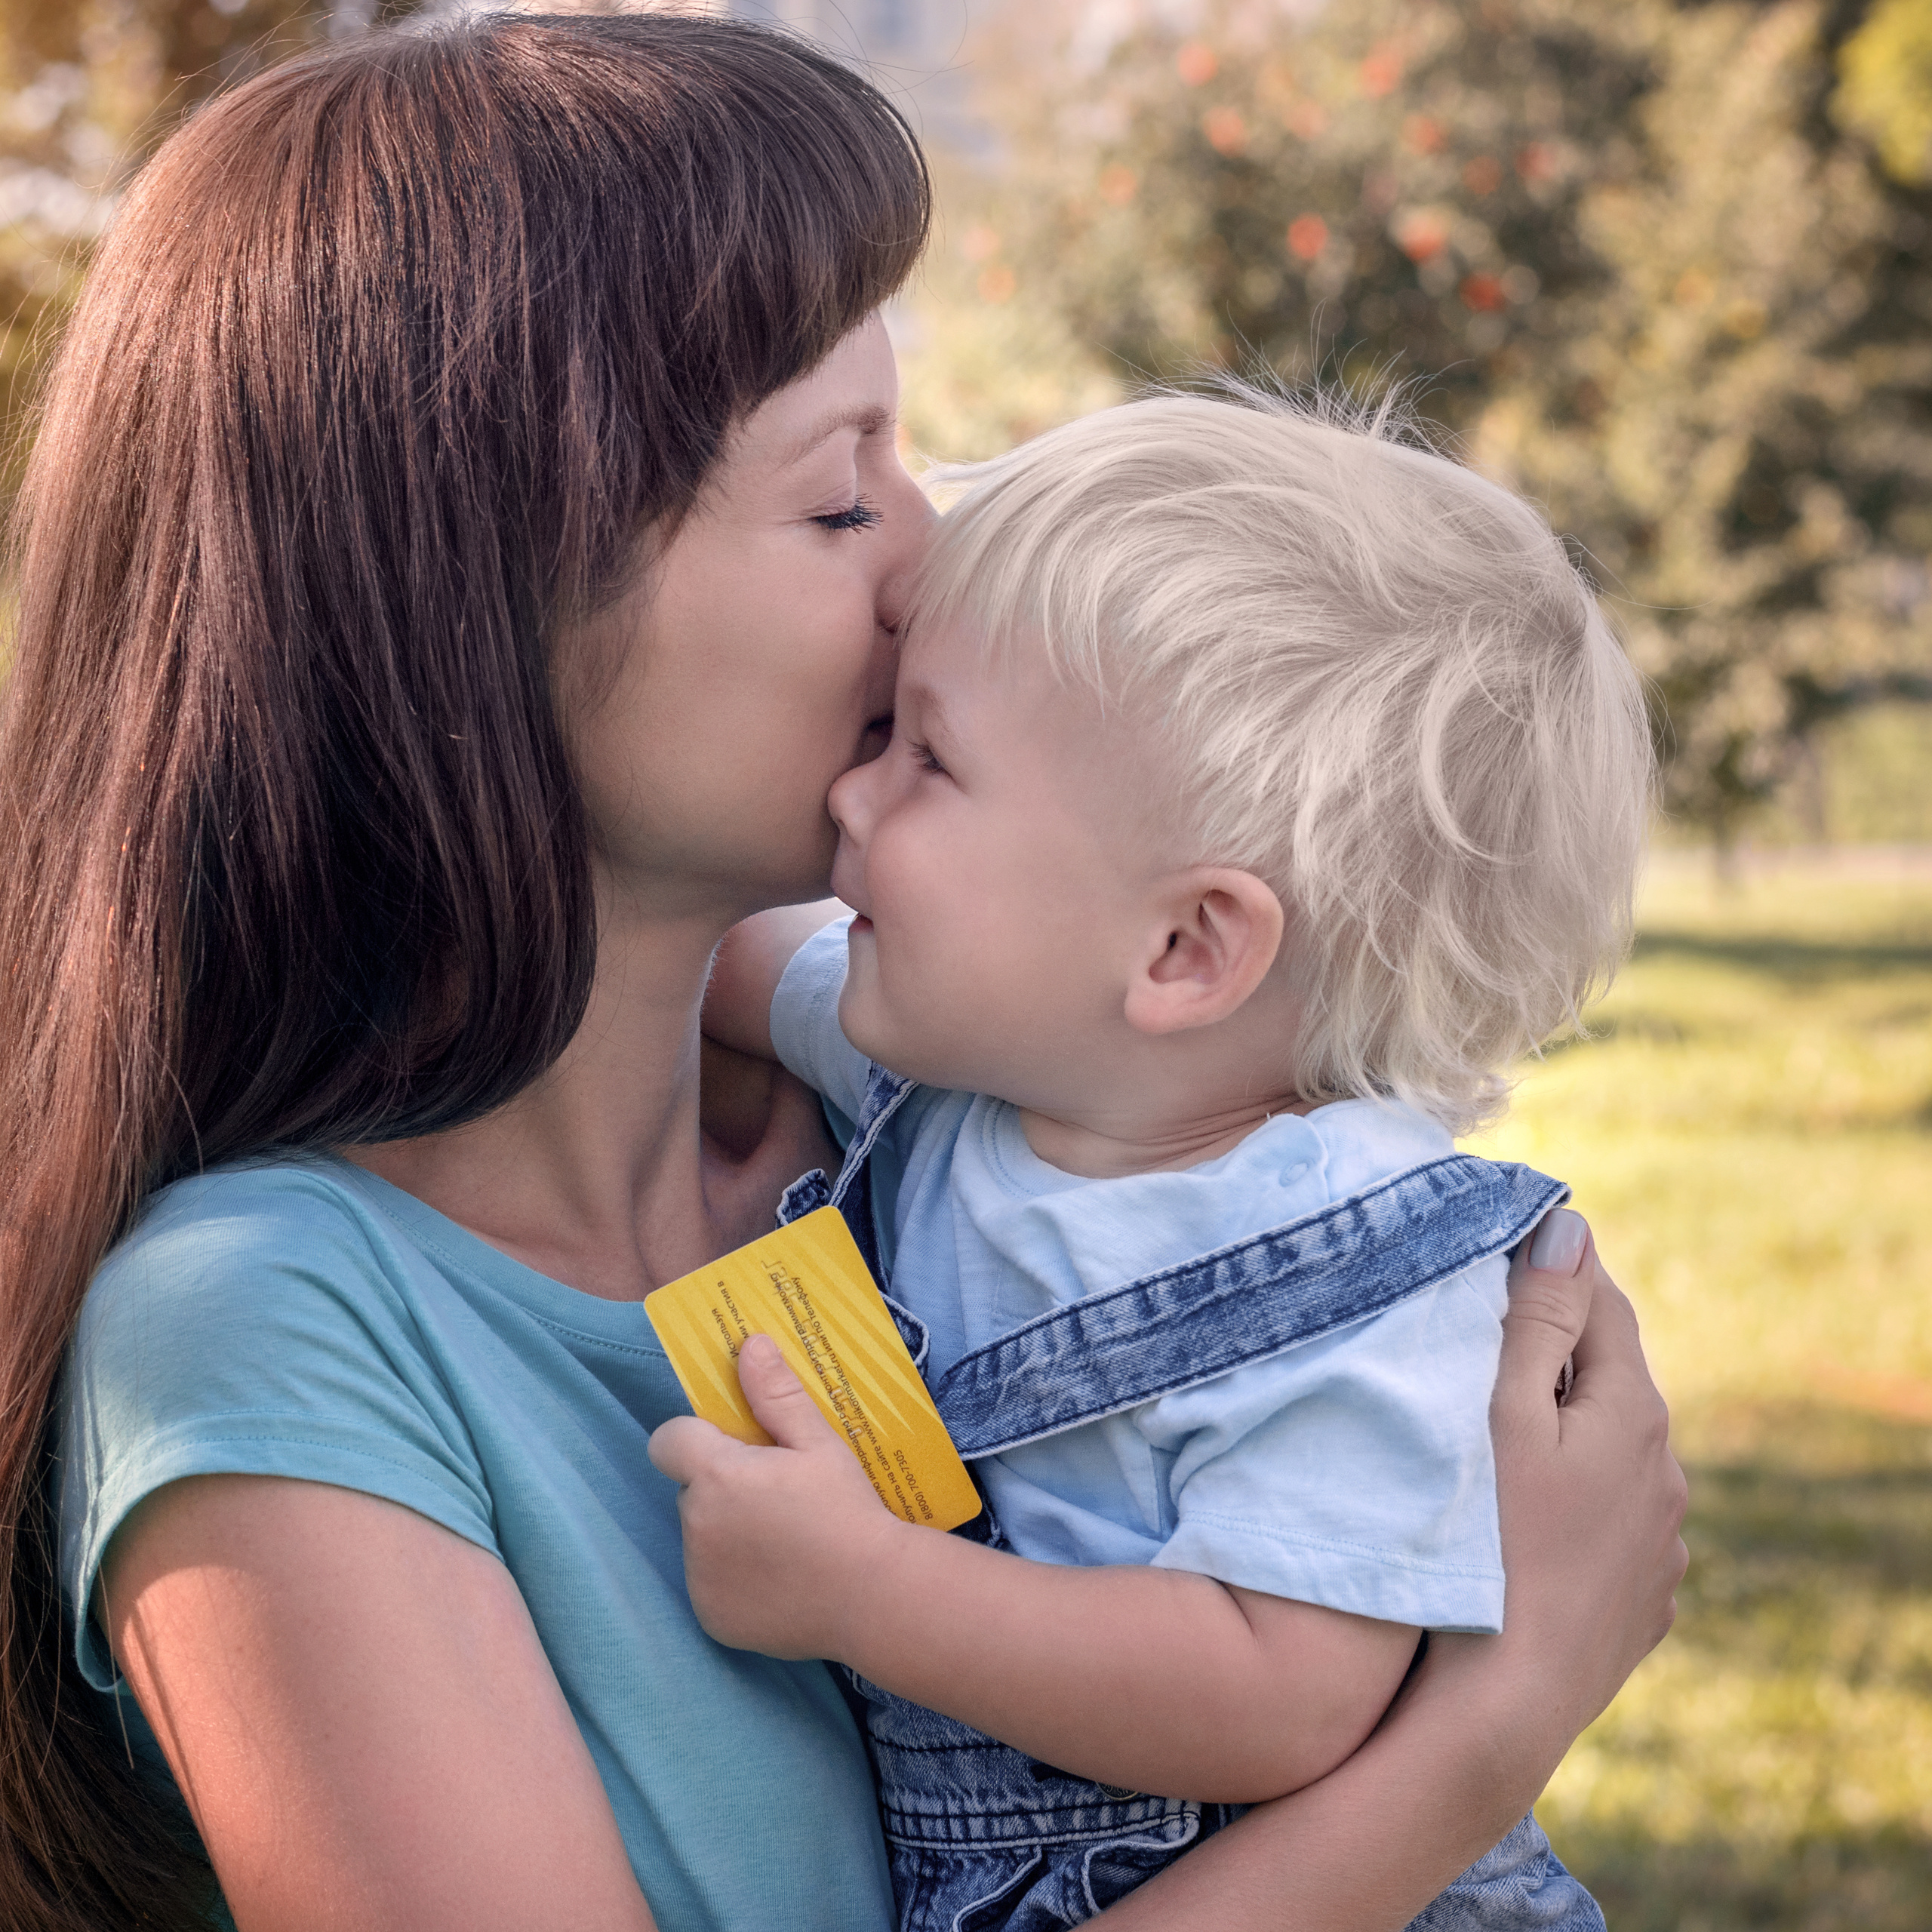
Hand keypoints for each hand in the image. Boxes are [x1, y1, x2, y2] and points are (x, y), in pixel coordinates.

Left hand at [648, 1333, 905, 1658]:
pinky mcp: (709, 1616)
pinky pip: (710, 1583)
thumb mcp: (819, 1444)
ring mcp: (699, 1577)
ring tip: (784, 1540)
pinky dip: (733, 1578)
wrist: (873, 1596)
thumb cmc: (848, 1511)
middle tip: (778, 1497)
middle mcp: (696, 1526)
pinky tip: (778, 1577)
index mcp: (717, 1476)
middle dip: (722, 1488)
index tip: (736, 1449)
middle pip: (692, 1491)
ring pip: (701, 1537)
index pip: (669, 1441)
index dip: (696, 1439)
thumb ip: (776, 1395)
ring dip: (727, 1532)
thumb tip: (749, 1343)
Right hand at [1430, 1209, 1688, 1751]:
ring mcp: (1661, 1538)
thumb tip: (1569, 1228)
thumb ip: (1536, 1318)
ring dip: (1565, 1428)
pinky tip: (1523, 1515)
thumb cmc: (1488, 1542)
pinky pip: (1609, 1517)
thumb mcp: (1501, 1413)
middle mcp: (1666, 1469)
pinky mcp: (1643, 1593)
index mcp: (1633, 1412)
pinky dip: (1572, 1497)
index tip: (1501, 1244)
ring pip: (1610, 1450)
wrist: (1507, 1700)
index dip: (1552, 1265)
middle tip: (1479, 1337)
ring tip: (1493, 1434)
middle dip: (1553, 1350)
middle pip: (1607, 1376)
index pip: (1600, 1301)